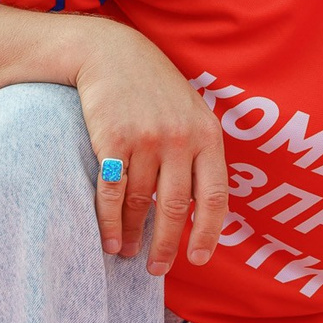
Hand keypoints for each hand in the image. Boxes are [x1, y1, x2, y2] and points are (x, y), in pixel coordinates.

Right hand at [73, 22, 227, 272]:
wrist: (111, 54)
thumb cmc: (154, 89)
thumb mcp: (190, 112)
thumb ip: (199, 152)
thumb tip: (201, 206)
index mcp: (208, 136)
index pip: (215, 196)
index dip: (208, 232)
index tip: (197, 258)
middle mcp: (180, 140)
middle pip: (176, 208)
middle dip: (166, 246)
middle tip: (157, 269)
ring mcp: (146, 140)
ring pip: (140, 204)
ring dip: (132, 235)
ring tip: (126, 253)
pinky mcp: (113, 140)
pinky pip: (112, 193)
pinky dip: (109, 222)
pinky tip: (108, 238)